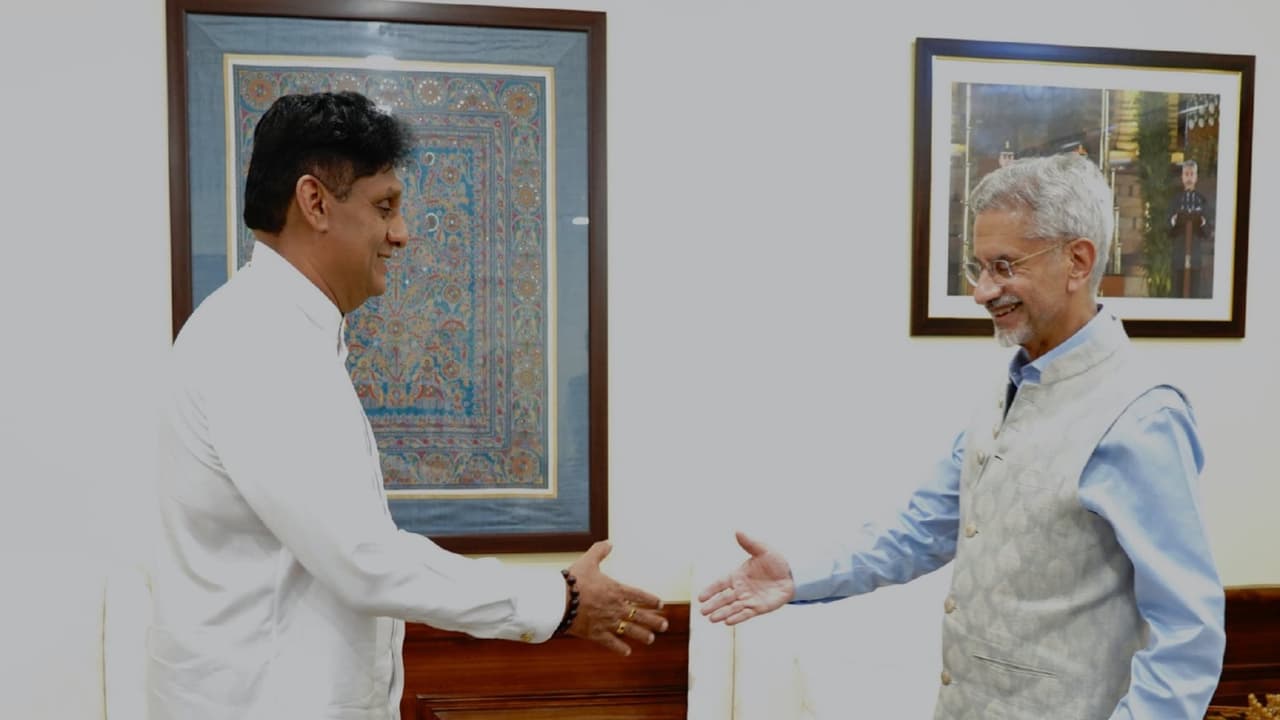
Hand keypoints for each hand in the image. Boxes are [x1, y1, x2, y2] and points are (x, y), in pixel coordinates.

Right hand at [566, 541, 667, 655]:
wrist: (560, 601)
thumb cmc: (574, 581)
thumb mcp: (588, 561)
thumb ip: (599, 551)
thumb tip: (609, 543)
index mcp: (616, 590)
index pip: (638, 595)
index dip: (650, 599)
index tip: (660, 604)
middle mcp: (615, 607)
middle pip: (640, 615)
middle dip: (653, 621)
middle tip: (664, 626)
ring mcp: (607, 622)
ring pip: (630, 630)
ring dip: (642, 635)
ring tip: (651, 639)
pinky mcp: (596, 634)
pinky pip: (611, 643)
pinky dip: (619, 648)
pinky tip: (627, 652)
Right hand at [697, 531, 794, 625]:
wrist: (793, 575)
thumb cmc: (776, 561)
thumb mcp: (763, 550)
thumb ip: (749, 543)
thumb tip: (738, 530)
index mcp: (738, 575)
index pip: (720, 583)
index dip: (711, 589)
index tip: (700, 597)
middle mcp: (741, 589)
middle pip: (724, 598)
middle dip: (713, 605)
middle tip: (702, 611)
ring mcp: (749, 599)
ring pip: (733, 608)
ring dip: (722, 613)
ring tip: (712, 619)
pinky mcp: (759, 608)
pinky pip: (746, 613)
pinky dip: (737, 617)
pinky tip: (728, 622)